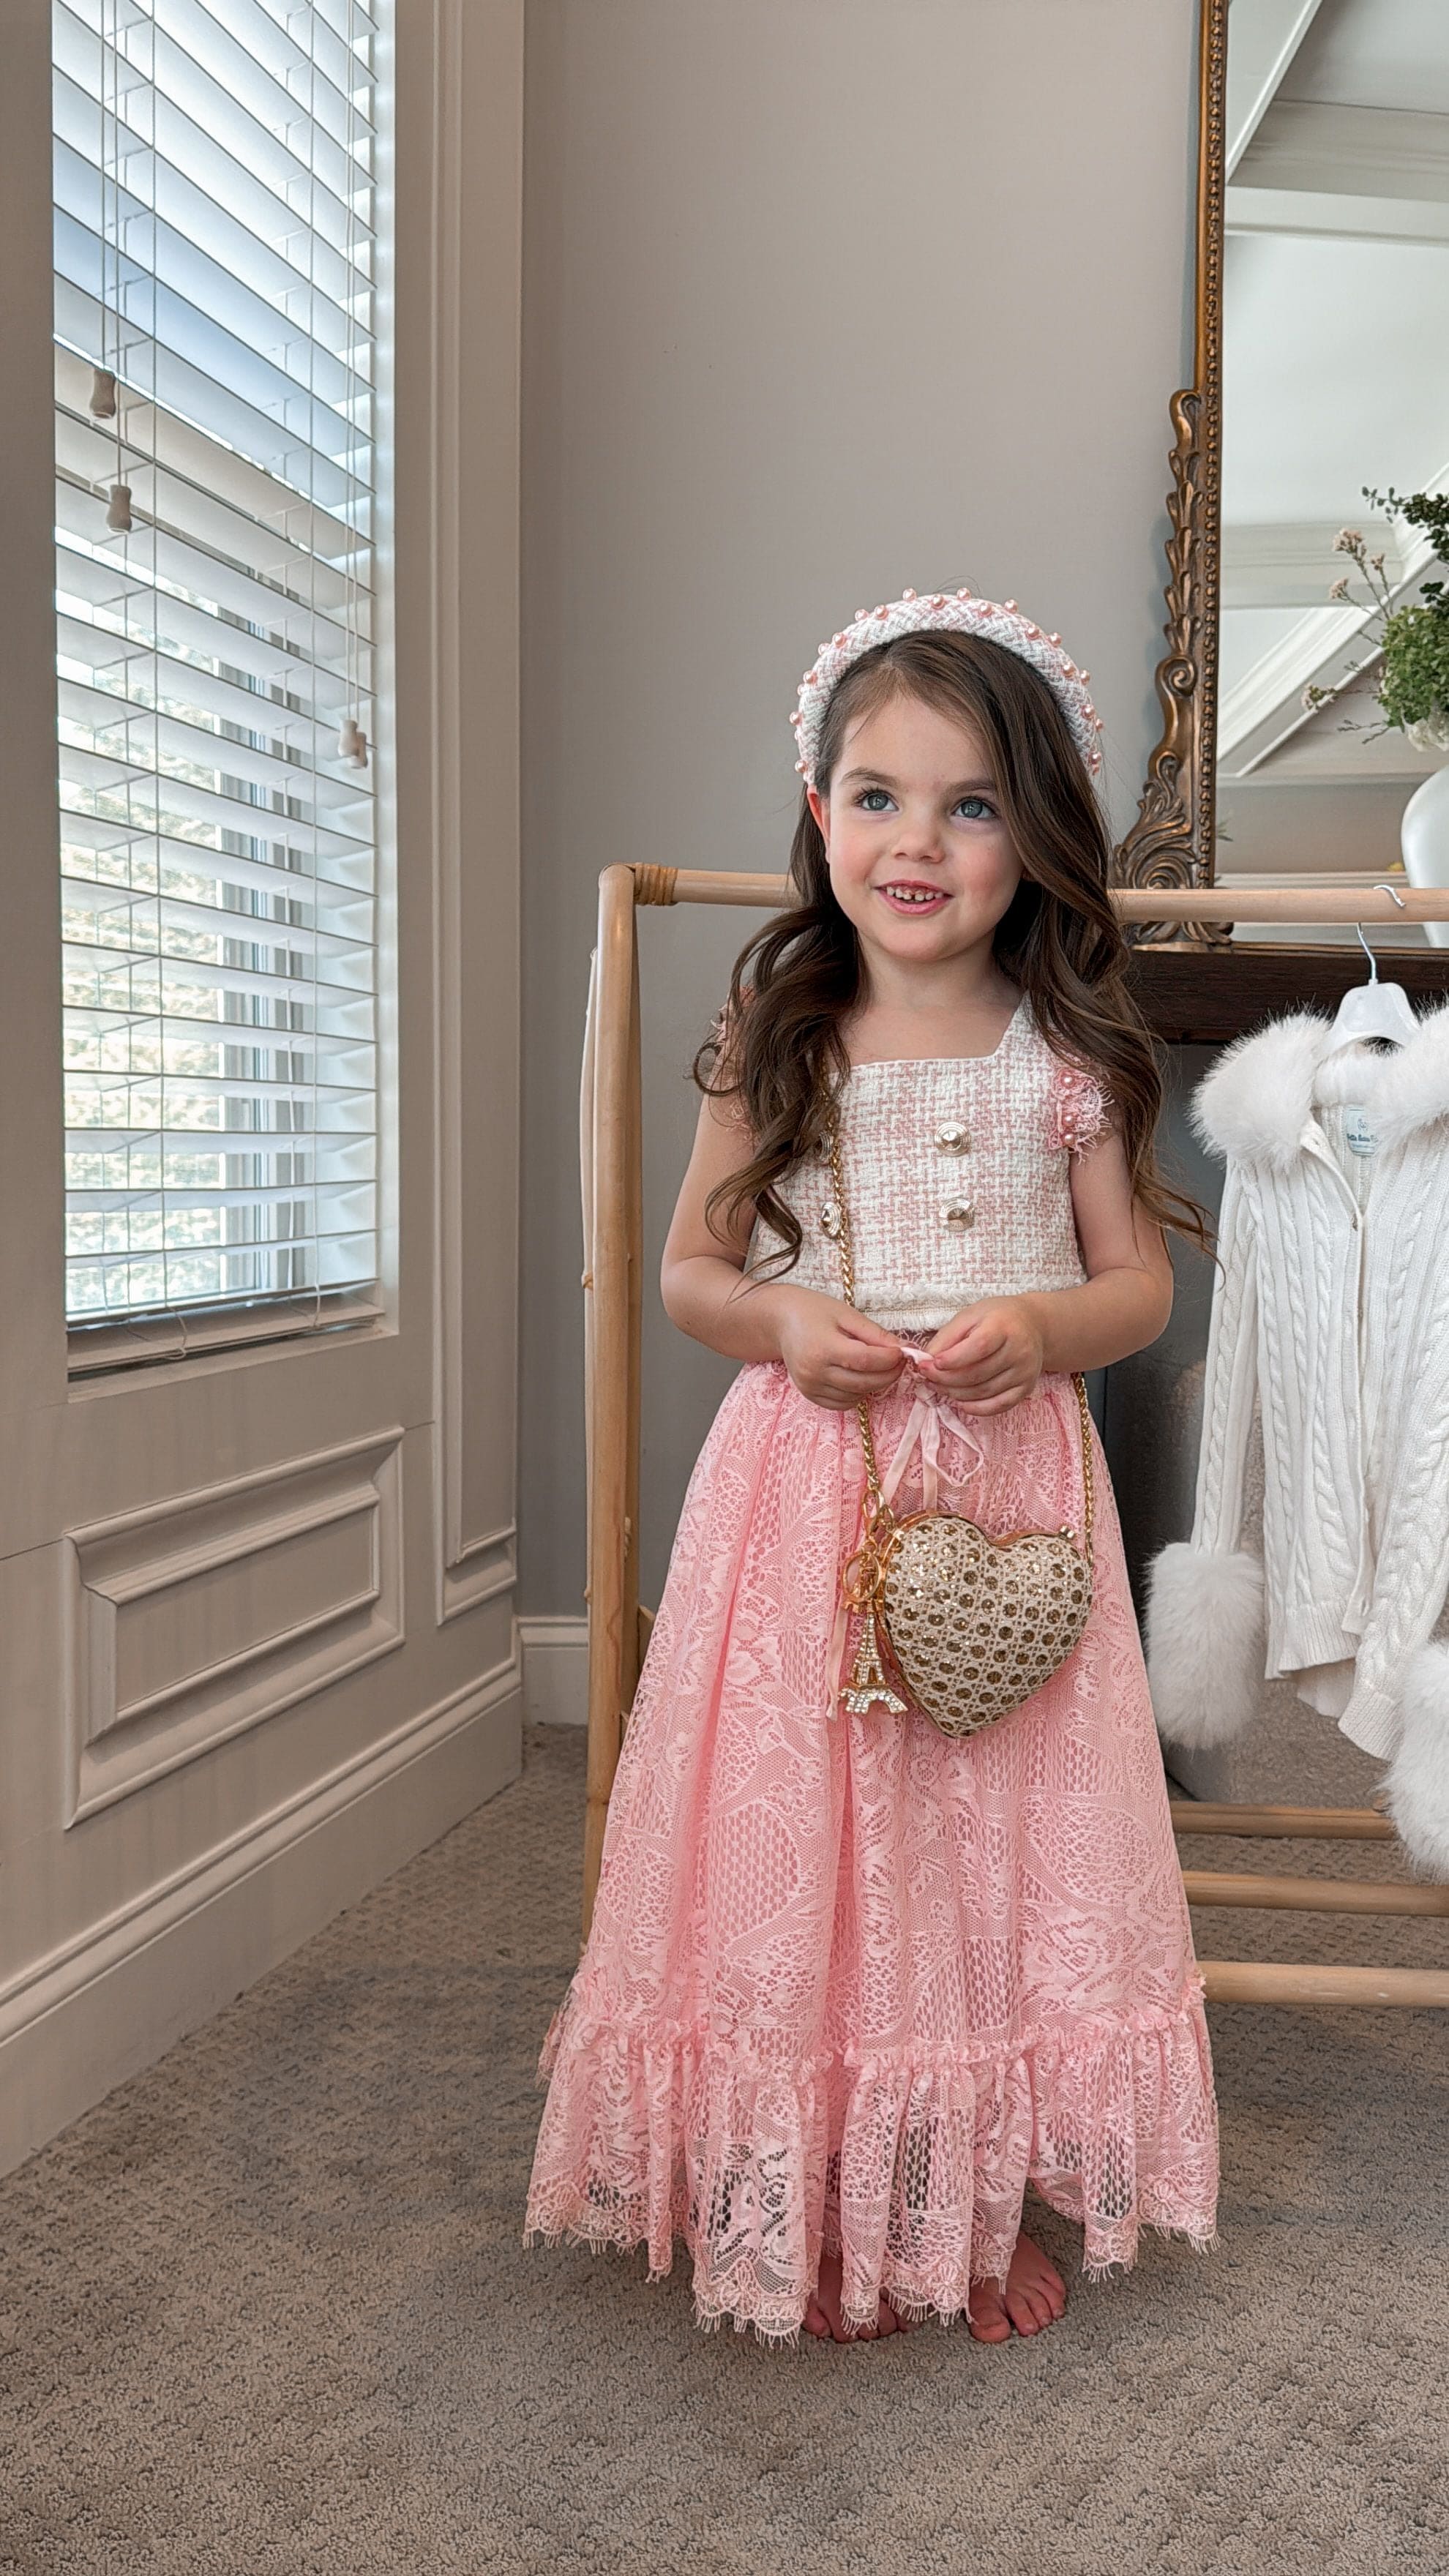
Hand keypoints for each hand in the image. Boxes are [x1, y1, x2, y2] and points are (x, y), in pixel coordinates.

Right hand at [772, 1289, 905, 1410]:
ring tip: (878, 1366)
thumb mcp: (846, 1314)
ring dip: (875, 1384)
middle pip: (864, 1382)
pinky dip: (858, 1394)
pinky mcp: (810, 1395)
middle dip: (889, 1374)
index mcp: (823, 1347)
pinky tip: (860, 1377)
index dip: (890, 1359)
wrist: (781, 1321)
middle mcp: (814, 1372)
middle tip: (898, 1361)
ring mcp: (810, 1386)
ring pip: (856, 1396)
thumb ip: (875, 1333)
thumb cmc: (813, 1312)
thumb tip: (902, 1348)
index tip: (902, 1352)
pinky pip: (843, 1403)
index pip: (866, 1361)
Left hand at [916, 1298, 1044, 1413]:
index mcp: (1003, 1327)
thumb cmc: (996, 1318)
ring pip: (984, 1392)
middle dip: (945, 1379)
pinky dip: (976, 1408)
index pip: (978, 1347)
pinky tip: (960, 1402)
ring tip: (938, 1386)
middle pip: (977, 1374)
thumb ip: (947, 1337)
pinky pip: (999, 1406)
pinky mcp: (1026, 1388)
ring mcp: (1025, 1372)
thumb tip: (927, 1360)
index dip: (953, 1359)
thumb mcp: (970, 1316)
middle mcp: (1019, 1351)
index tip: (931, 1363)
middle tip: (927, 1377)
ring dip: (955, 1394)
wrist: (1033, 1326)